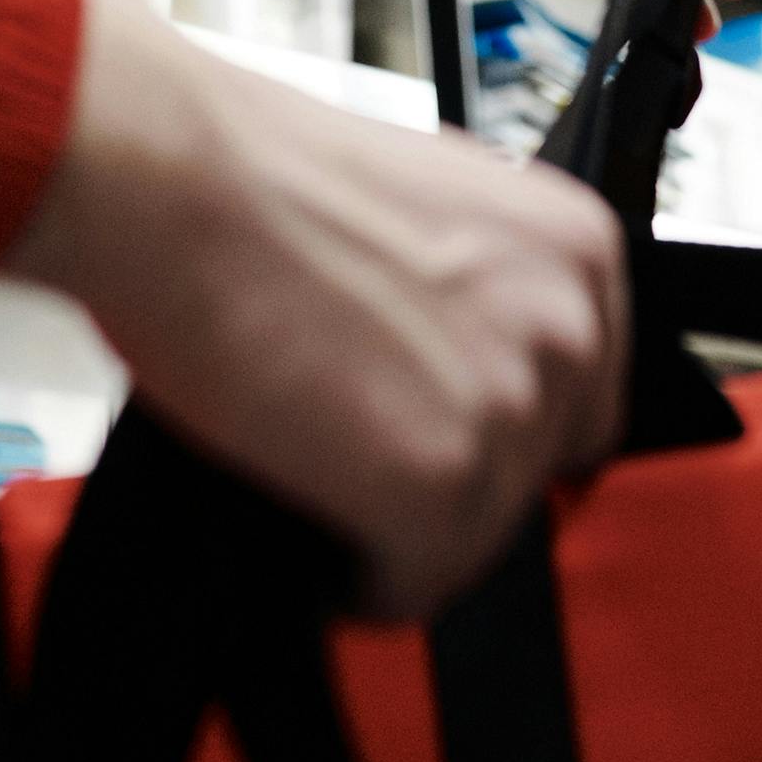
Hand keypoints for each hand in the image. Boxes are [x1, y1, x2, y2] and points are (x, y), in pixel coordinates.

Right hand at [6, 0, 625, 614]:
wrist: (180, 180)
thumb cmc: (260, 178)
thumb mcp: (426, 209)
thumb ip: (478, 290)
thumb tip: (456, 368)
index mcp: (576, 251)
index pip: (581, 400)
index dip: (494, 427)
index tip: (438, 435)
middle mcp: (568, 329)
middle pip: (531, 476)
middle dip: (447, 478)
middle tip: (359, 462)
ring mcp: (511, 411)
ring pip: (476, 538)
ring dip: (402, 534)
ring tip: (322, 493)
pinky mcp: (441, 485)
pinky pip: (417, 583)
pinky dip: (363, 582)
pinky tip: (315, 538)